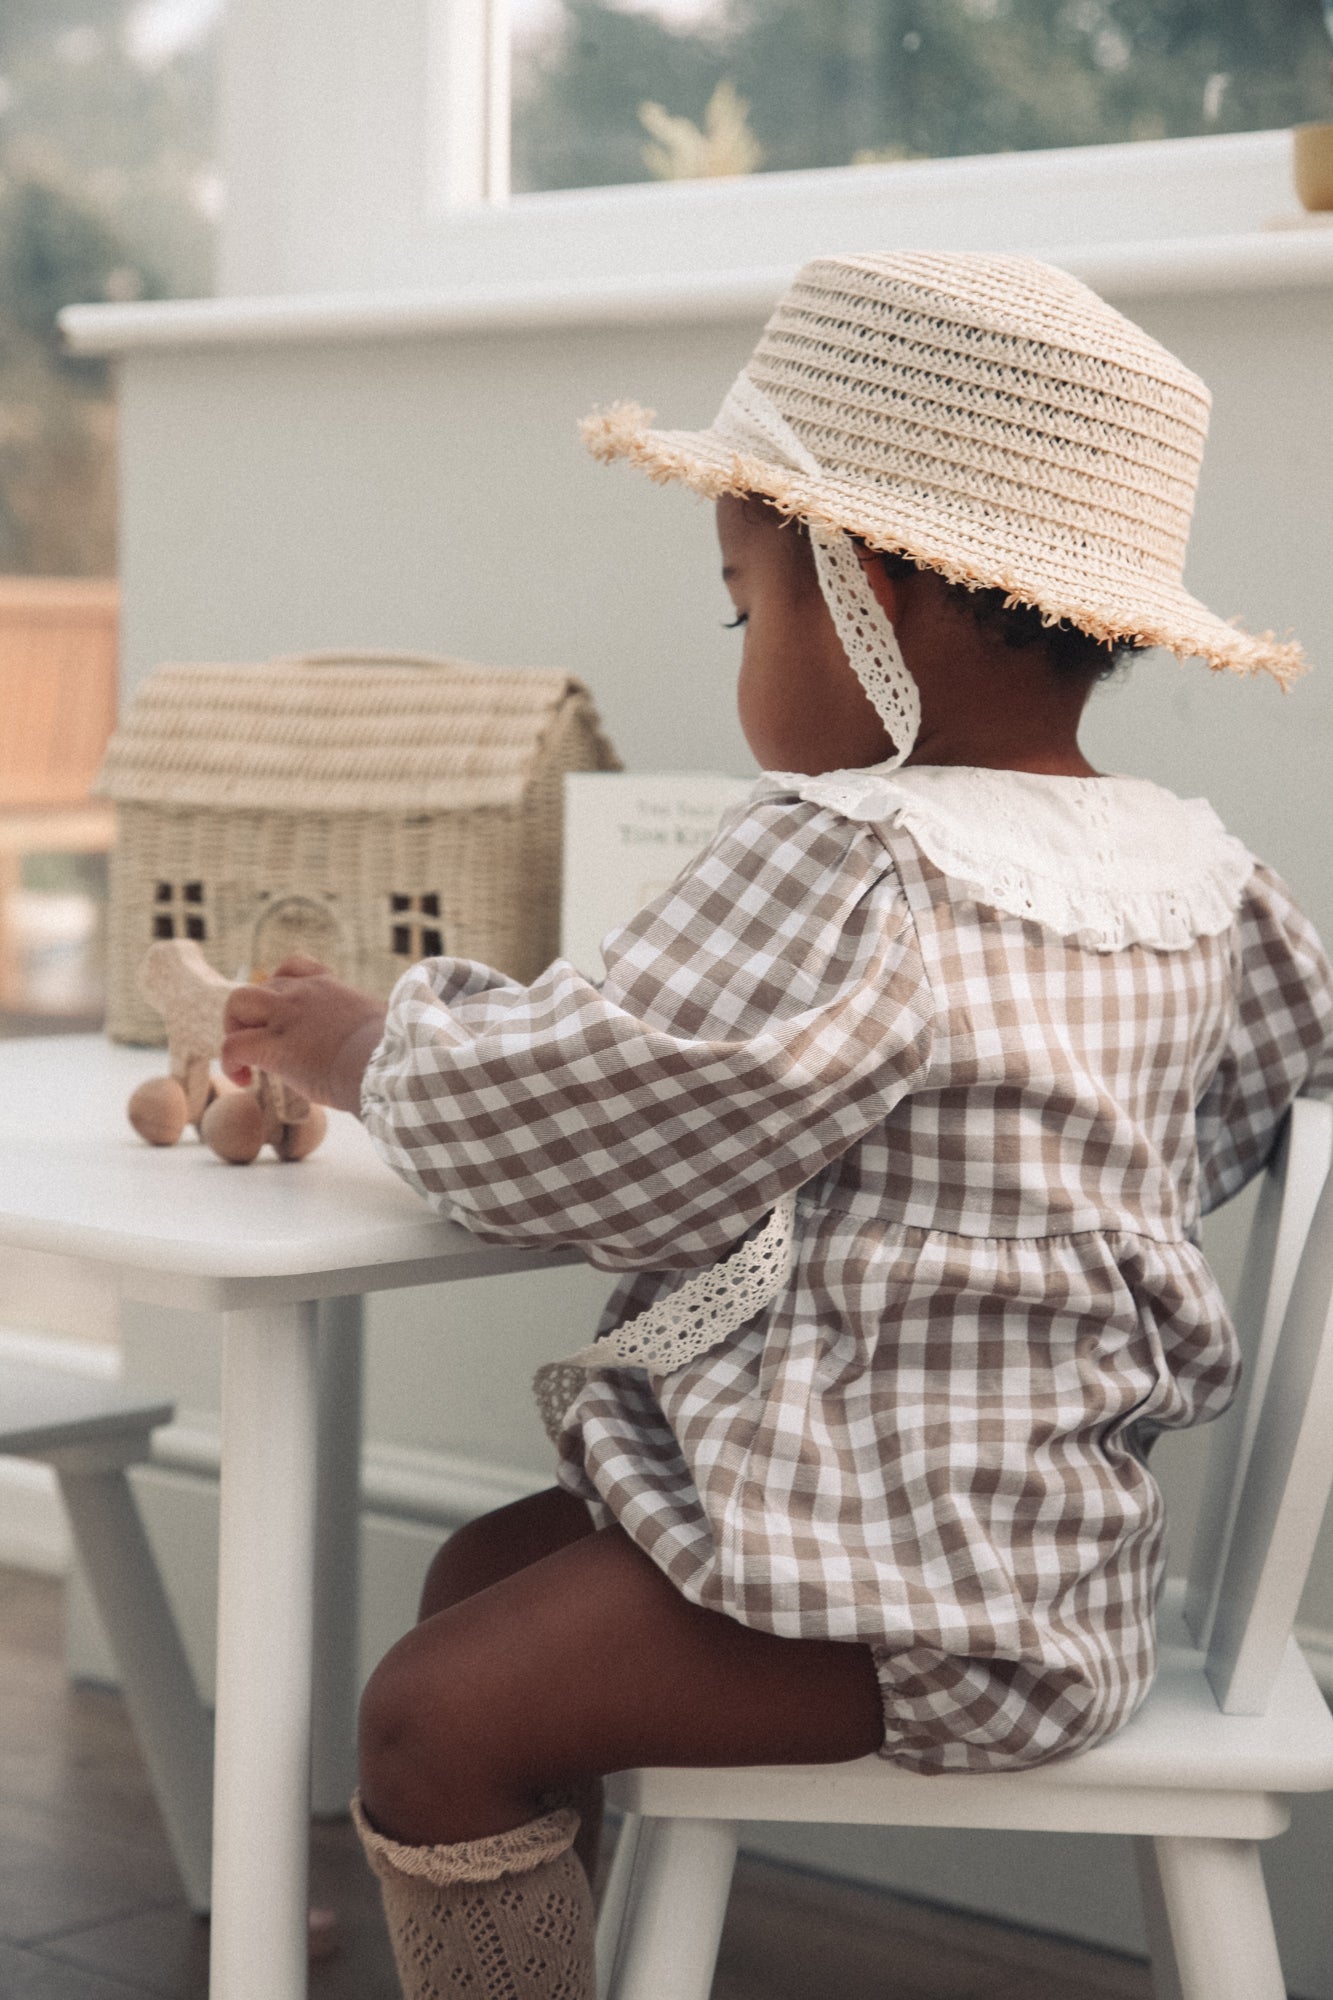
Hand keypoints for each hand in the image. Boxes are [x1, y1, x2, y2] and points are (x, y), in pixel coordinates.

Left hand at [221, 956, 386, 1114]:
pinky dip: (230, 1062)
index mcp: (331, 989)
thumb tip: (385, 1042)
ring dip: (234, 1026)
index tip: (285, 1017)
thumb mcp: (385, 1025)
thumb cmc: (396, 1054)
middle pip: (260, 984)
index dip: (280, 987)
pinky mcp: (274, 1047)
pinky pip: (232, 1046)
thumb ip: (370, 1026)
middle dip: (253, 1012)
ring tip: (247, 1056)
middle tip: (262, 1042)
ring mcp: (287, 1017)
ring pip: (237, 1001)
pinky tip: (243, 1079)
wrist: (392, 1067)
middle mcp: (305, 994)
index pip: (294, 967)